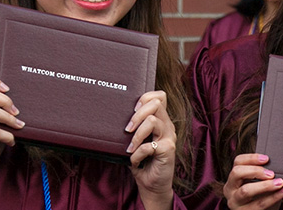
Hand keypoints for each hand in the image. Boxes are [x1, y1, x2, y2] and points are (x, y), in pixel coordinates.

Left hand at [127, 91, 176, 209]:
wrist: (152, 186)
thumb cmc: (142, 163)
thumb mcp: (136, 142)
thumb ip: (133, 129)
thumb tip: (113, 118)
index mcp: (161, 121)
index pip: (159, 97)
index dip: (146, 97)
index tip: (133, 109)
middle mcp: (167, 126)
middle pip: (156, 103)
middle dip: (137, 114)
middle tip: (127, 129)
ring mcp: (169, 137)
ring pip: (152, 120)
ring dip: (136, 135)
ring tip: (130, 148)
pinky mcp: (168, 150)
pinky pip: (148, 146)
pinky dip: (137, 154)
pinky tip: (135, 161)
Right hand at [223, 153, 282, 209]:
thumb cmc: (261, 195)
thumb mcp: (257, 183)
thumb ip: (261, 173)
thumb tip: (276, 163)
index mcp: (233, 178)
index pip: (237, 162)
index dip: (252, 158)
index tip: (267, 159)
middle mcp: (230, 189)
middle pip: (237, 173)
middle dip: (255, 171)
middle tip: (272, 174)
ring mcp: (235, 202)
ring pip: (245, 191)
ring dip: (265, 185)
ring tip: (279, 182)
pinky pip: (259, 204)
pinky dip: (273, 197)